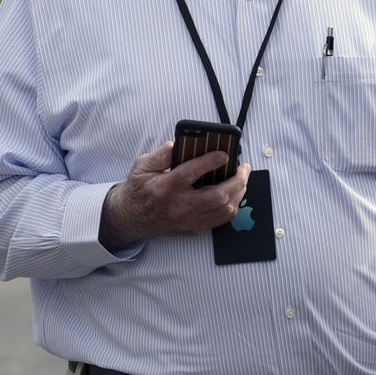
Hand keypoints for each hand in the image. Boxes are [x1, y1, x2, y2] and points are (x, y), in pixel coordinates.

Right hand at [99, 141, 250, 249]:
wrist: (131, 217)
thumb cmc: (139, 190)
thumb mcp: (142, 166)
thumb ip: (160, 154)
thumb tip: (176, 145)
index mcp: (165, 187)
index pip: (192, 173)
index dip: (212, 162)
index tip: (225, 154)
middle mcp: (179, 206)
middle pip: (218, 196)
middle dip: (237, 180)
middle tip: (244, 168)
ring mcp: (188, 220)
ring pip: (224, 210)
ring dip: (239, 193)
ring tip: (243, 179)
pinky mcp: (194, 228)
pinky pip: (221, 220)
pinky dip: (233, 205)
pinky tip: (235, 194)